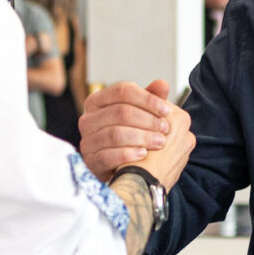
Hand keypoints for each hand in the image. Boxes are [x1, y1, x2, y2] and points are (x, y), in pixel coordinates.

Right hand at [79, 79, 193, 184]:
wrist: (120, 170)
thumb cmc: (130, 138)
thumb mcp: (140, 115)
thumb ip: (150, 99)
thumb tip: (162, 84)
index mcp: (98, 101)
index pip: (122, 91)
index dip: (147, 99)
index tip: (166, 110)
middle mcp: (88, 119)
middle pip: (120, 112)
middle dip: (148, 120)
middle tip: (166, 129)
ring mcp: (87, 141)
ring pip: (115, 133)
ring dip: (142, 137)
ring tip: (160, 142)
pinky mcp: (90, 162)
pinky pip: (107, 156)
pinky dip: (128, 154)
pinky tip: (143, 154)